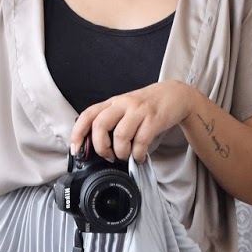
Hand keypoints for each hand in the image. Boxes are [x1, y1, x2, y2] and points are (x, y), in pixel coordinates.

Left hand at [69, 80, 200, 162]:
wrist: (175, 95)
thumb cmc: (147, 106)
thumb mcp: (125, 108)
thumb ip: (112, 122)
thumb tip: (97, 146)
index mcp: (113, 102)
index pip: (88, 115)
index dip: (78, 133)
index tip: (76, 149)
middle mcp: (123, 104)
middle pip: (100, 125)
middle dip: (100, 146)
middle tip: (108, 155)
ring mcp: (139, 111)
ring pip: (120, 135)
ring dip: (121, 152)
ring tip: (126, 156)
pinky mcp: (154, 119)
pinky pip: (141, 141)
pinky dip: (137, 154)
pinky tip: (139, 156)